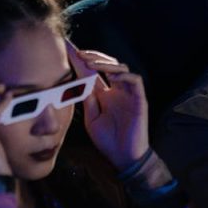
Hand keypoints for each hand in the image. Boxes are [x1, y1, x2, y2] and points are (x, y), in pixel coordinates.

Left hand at [67, 43, 148, 170]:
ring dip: (106, 64)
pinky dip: (125, 76)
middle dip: (93, 57)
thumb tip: (78, 82)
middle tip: (78, 53)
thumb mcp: (92, 119)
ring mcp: (129, 94)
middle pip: (108, 65)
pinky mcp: (140, 100)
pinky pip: (135, 81)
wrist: (125, 158)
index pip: (93, 73)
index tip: (68, 49)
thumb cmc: (109, 141)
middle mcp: (118, 90)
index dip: (82, 61)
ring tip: (91, 63)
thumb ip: (88, 100)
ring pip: (121, 69)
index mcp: (105, 94)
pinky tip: (112, 76)